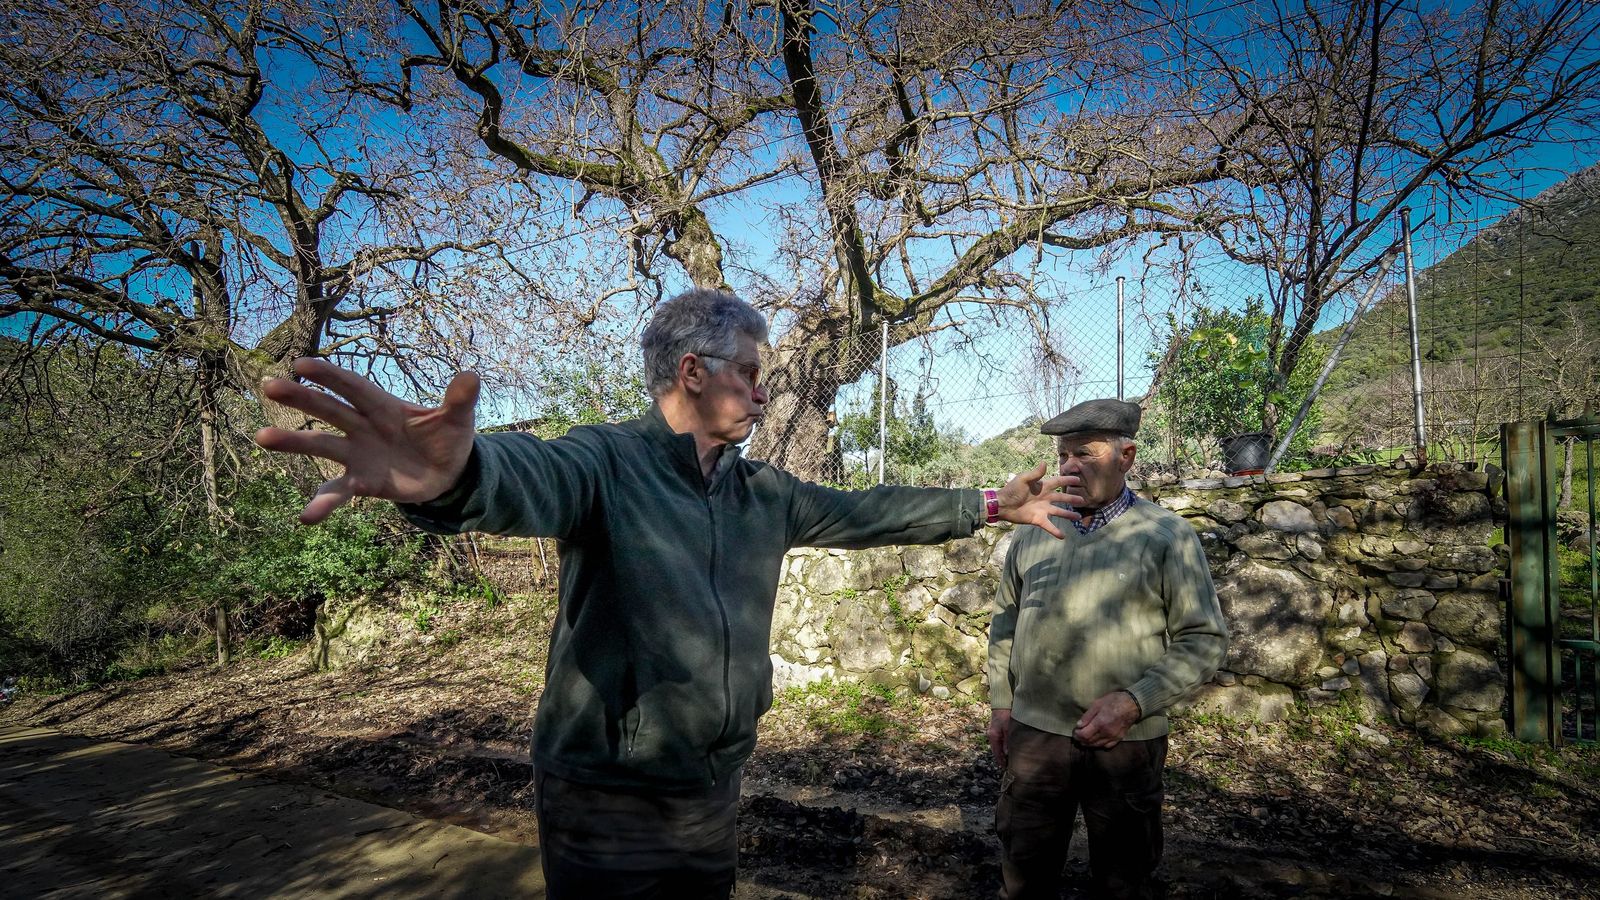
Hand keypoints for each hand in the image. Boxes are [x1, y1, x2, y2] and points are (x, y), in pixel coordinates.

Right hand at [253, 358, 479, 524]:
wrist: (448, 474)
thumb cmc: (447, 438)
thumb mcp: (458, 420)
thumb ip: (460, 400)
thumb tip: (472, 377)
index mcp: (383, 406)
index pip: (353, 386)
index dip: (330, 375)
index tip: (302, 364)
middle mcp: (363, 427)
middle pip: (329, 409)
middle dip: (301, 398)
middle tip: (269, 386)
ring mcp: (357, 455)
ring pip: (321, 445)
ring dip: (293, 442)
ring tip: (262, 437)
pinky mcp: (361, 482)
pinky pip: (337, 492)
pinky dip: (323, 504)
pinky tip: (306, 518)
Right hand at [986, 708, 1012, 768]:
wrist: (1001, 705)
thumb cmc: (1005, 716)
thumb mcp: (1008, 729)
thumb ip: (1007, 741)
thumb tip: (1007, 753)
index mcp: (993, 737)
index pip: (996, 752)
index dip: (1000, 761)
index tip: (1005, 768)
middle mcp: (991, 736)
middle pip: (996, 751)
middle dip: (1001, 759)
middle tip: (1007, 767)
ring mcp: (992, 734)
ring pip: (997, 747)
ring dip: (1001, 753)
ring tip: (1008, 761)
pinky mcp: (995, 731)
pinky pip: (998, 742)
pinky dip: (1001, 748)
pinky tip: (1006, 750)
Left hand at [996, 461, 1083, 538]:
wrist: (1002, 505)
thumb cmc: (1012, 490)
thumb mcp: (1023, 479)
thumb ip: (1035, 473)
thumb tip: (1044, 462)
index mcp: (1042, 487)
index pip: (1058, 482)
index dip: (1067, 481)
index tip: (1078, 480)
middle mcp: (1045, 498)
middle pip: (1062, 498)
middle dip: (1072, 499)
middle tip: (1083, 500)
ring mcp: (1042, 509)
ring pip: (1059, 512)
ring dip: (1068, 515)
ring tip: (1078, 517)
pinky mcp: (1038, 519)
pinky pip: (1049, 526)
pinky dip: (1055, 531)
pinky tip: (1063, 536)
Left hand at [1073, 690, 1140, 748]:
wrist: (1132, 705)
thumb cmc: (1114, 701)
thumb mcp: (1097, 704)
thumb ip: (1087, 716)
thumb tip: (1079, 725)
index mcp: (1100, 723)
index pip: (1084, 735)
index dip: (1077, 734)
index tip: (1074, 731)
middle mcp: (1106, 733)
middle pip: (1089, 742)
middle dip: (1081, 739)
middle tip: (1077, 735)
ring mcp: (1113, 737)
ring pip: (1097, 745)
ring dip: (1088, 743)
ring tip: (1084, 738)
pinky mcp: (1118, 739)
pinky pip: (1106, 746)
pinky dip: (1098, 745)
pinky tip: (1095, 741)